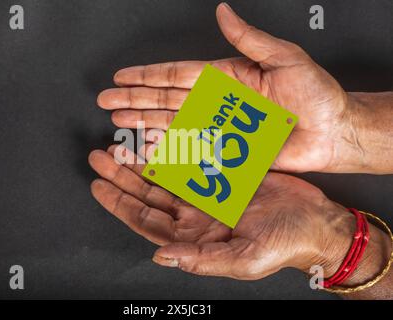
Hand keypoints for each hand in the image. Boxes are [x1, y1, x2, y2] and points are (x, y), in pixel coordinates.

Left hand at [89, 146, 390, 294]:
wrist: (313, 222)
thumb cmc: (282, 245)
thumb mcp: (242, 258)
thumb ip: (200, 259)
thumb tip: (160, 257)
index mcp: (193, 236)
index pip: (145, 219)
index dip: (119, 203)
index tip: (98, 185)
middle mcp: (194, 214)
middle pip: (148, 194)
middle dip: (122, 176)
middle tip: (100, 155)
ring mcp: (206, 192)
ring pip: (163, 175)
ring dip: (140, 160)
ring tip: (118, 145)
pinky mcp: (221, 173)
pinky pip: (188, 159)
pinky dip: (170, 149)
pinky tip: (154, 138)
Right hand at [96, 3, 355, 172]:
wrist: (331, 131)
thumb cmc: (315, 94)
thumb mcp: (283, 58)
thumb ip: (248, 39)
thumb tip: (223, 12)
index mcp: (225, 78)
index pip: (177, 75)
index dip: (147, 75)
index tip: (122, 76)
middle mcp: (216, 104)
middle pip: (166, 101)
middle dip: (134, 100)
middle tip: (106, 100)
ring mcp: (218, 128)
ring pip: (172, 125)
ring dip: (143, 124)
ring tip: (118, 122)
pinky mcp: (225, 152)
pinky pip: (191, 151)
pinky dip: (167, 151)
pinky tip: (146, 148)